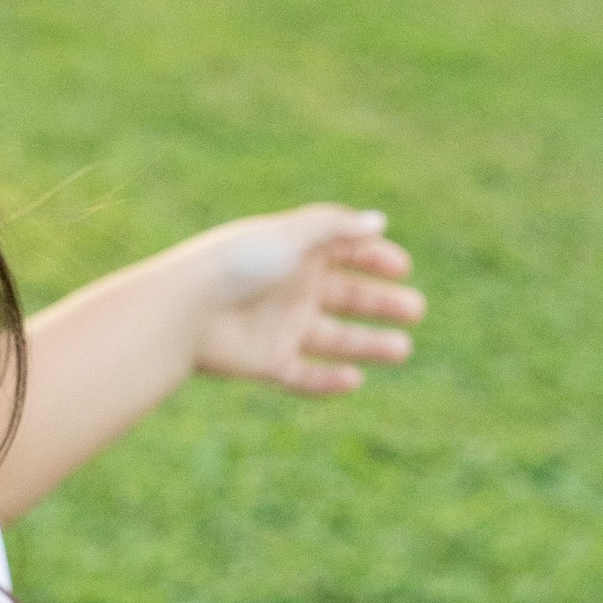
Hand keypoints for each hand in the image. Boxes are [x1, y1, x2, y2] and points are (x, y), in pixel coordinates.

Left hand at [189, 205, 423, 396]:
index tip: (402, 268)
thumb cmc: (237, 264)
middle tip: (416, 310)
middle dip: (381, 303)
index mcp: (295, 253)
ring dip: (368, 343)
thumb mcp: (292, 237)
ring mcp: (280, 328)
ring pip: (334, 339)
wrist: (185, 311)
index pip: (344, 253)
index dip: (374, 258)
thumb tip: (379, 221)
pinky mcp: (267, 363)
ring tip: (403, 349)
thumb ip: (336, 228)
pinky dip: (328, 381)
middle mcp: (290, 290)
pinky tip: (355, 379)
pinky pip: (304, 376)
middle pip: (346, 297)